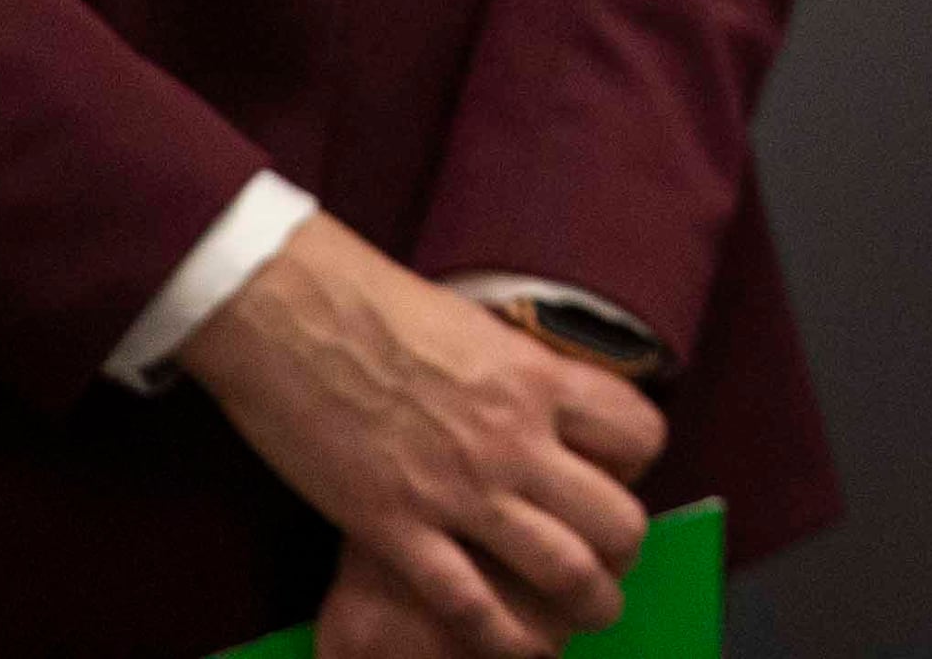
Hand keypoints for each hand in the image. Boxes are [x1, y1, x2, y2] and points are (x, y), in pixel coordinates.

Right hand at [177, 211, 665, 655]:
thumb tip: (534, 400)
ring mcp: (460, 489)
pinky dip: (501, 637)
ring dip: (587, 605)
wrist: (293, 314)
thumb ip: (515, 375)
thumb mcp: (477, 329)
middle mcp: (516, 439)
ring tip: (588, 617)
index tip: (617, 477)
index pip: (638, 434)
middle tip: (611, 565)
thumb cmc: (377, 306)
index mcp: (541, 378)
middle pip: (615, 518)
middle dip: (623, 554)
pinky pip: (470, 603)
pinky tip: (514, 648)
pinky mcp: (396, 529)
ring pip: (562, 569)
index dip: (637, 465)